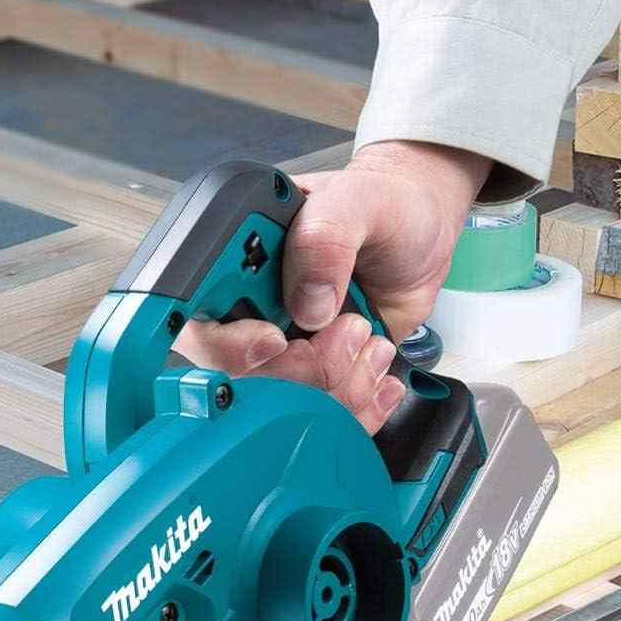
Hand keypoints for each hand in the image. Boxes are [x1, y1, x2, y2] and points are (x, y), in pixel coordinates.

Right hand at [177, 141, 490, 432]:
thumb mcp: (354, 201)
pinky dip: (358, 406)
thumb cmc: (382, 206)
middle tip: (349, 329)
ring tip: (370, 338)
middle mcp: (248, 321)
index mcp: (234, 271)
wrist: (419, 234)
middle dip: (303, 369)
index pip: (201, 328)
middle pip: (243, 382)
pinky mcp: (316, 383)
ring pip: (286, 408)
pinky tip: (377, 369)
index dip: (229, 348)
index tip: (275, 339)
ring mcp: (281, 357)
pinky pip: (321, 420)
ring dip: (340, 385)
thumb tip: (307, 303)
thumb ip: (324, 237)